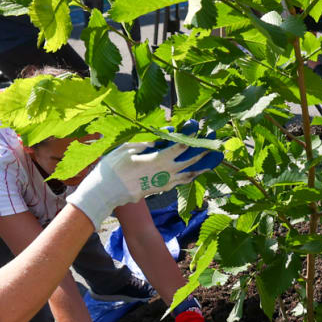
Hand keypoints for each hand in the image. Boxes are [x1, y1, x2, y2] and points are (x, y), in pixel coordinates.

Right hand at [68, 138, 222, 226]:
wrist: (106, 192)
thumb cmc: (114, 168)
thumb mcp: (128, 149)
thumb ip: (147, 144)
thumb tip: (160, 141)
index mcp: (159, 160)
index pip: (180, 147)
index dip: (191, 137)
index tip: (199, 129)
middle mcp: (165, 172)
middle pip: (190, 162)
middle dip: (203, 152)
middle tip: (215, 146)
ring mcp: (164, 183)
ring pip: (187, 175)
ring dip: (200, 168)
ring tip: (211, 162)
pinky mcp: (159, 189)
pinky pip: (178, 182)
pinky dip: (188, 176)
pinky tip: (193, 172)